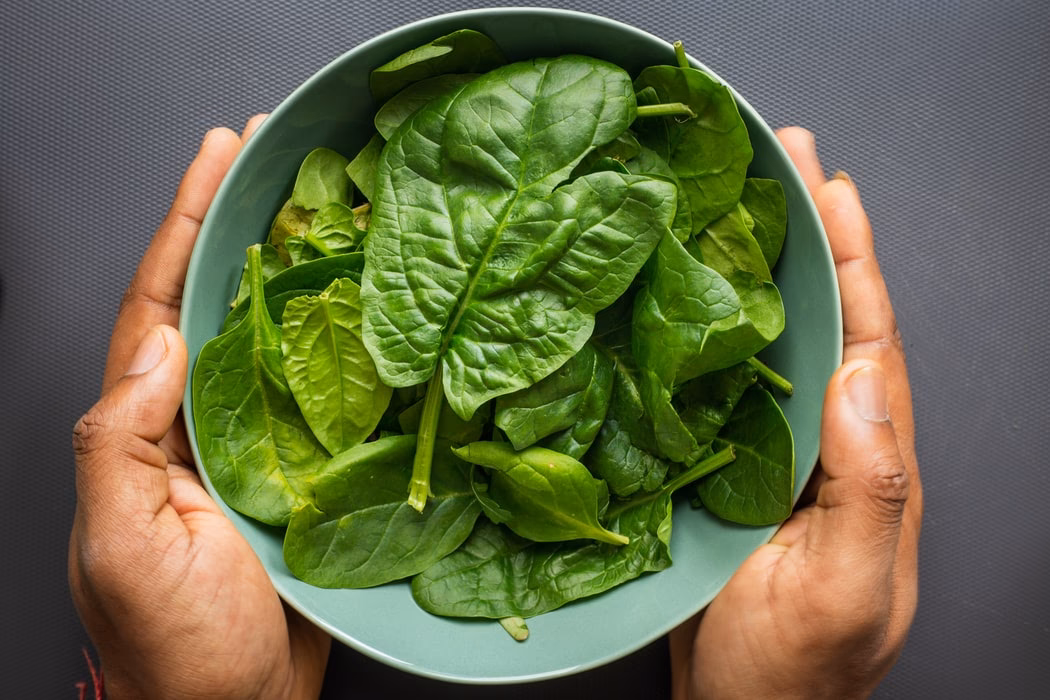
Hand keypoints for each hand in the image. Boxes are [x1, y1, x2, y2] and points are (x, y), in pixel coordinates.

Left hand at [69, 117, 330, 698]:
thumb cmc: (174, 645)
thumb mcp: (120, 546)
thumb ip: (119, 443)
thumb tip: (157, 342)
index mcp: (146, 427)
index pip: (159, 303)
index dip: (186, 223)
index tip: (221, 155)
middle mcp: (199, 420)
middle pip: (218, 300)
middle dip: (240, 222)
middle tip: (279, 154)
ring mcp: (255, 443)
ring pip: (276, 336)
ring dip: (298, 268)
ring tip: (330, 205)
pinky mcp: (306, 469)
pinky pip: (324, 390)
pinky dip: (344, 340)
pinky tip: (371, 306)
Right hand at [670, 127, 922, 698]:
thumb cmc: (795, 673)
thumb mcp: (847, 590)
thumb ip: (873, 490)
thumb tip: (865, 378)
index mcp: (870, 459)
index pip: (868, 337)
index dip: (851, 257)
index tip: (829, 186)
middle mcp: (826, 441)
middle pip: (823, 318)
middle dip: (807, 234)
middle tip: (780, 158)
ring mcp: (773, 452)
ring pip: (769, 340)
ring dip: (755, 268)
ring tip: (730, 200)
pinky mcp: (722, 467)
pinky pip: (716, 382)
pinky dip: (704, 328)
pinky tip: (679, 292)